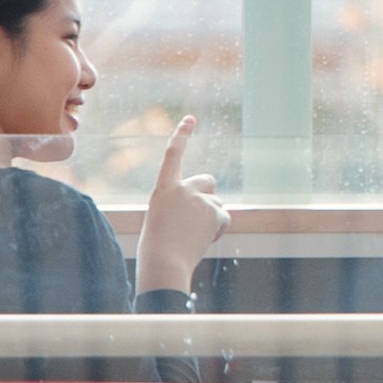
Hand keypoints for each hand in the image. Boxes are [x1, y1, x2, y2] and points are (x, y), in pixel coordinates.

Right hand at [135, 117, 228, 292]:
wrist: (164, 263)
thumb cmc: (158, 246)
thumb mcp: (163, 218)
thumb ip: (181, 204)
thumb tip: (211, 208)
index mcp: (162, 188)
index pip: (173, 155)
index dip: (182, 135)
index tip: (190, 119)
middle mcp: (182, 189)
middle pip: (208, 181)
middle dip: (209, 194)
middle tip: (198, 214)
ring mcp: (199, 199)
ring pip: (217, 203)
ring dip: (212, 216)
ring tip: (193, 234)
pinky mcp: (215, 212)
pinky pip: (224, 217)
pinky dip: (218, 228)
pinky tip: (204, 239)